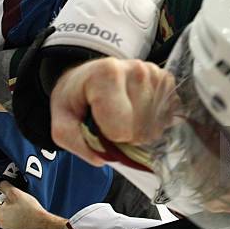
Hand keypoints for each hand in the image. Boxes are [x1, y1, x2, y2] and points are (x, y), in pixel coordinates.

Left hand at [0, 181, 46, 228]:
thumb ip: (5, 186)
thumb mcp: (16, 193)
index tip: (13, 194)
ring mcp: (5, 227)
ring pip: (6, 211)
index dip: (5, 194)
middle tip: (19, 200)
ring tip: (22, 206)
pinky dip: (15, 214)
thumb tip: (0, 183)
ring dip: (12, 207)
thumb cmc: (30, 210)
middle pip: (0, 205)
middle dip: (8, 201)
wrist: (41, 223)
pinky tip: (23, 212)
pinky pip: (11, 218)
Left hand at [50, 58, 176, 165]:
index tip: (99, 125)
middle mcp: (136, 70)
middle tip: (111, 121)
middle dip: (126, 136)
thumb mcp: (61, 121)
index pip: (121, 129)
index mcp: (106, 74)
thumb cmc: (77, 98)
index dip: (109, 137)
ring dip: (140, 130)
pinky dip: (153, 123)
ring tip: (124, 115)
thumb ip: (73, 141)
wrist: (88, 78)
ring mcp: (154, 75)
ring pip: (156, 128)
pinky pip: (168, 118)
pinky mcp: (167, 81)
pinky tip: (138, 113)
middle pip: (141, 131)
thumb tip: (100, 158)